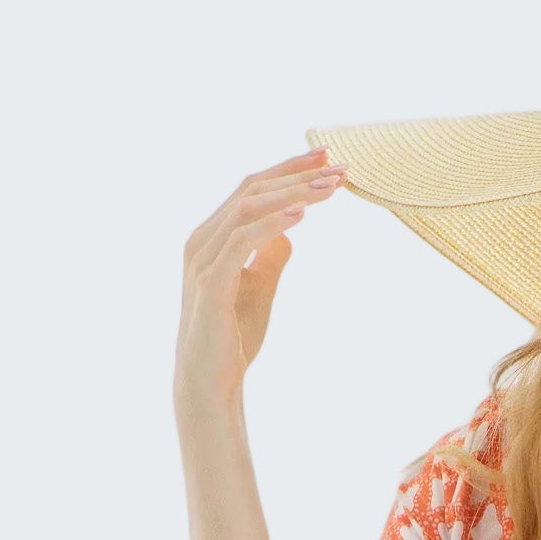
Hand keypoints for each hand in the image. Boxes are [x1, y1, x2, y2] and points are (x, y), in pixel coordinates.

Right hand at [174, 147, 345, 418]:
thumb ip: (271, 255)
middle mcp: (202, 239)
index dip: (288, 169)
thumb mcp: (260, 288)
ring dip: (292, 194)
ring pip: (248, 209)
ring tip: (329, 187)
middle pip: (252, 190)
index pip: (252, 189)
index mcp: (213, 236)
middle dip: (297, 174)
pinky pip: (242, 242)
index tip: (326, 158)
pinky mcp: (210, 283)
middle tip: (338, 165)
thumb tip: (290, 230)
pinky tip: (303, 215)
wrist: (210, 382)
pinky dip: (273, 224)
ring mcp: (203, 259)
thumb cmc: (233, 337)